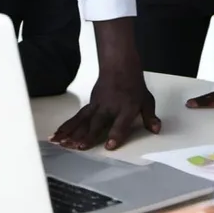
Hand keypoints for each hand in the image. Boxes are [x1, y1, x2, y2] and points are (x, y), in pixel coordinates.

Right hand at [51, 18, 159, 150]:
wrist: (119, 66)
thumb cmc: (133, 85)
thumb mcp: (146, 100)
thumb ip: (150, 117)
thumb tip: (156, 130)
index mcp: (127, 108)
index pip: (121, 123)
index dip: (116, 134)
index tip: (110, 146)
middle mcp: (110, 108)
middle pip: (98, 123)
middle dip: (89, 135)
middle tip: (80, 147)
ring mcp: (97, 105)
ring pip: (83, 120)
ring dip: (71, 133)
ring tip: (61, 144)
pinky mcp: (89, 105)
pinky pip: (77, 117)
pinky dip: (66, 126)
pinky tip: (56, 135)